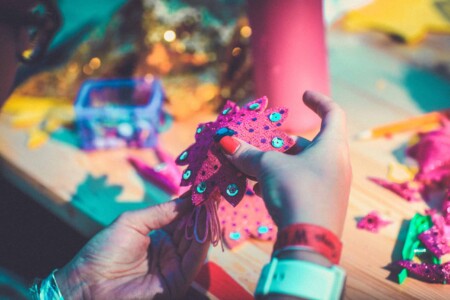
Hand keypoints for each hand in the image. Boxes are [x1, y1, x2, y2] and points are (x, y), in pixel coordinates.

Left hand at [55, 196, 208, 298]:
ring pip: (196, 245)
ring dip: (204, 225)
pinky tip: (205, 226)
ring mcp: (173, 267)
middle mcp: (169, 252)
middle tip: (211, 194)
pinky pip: (193, 262)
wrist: (86, 284)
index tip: (202, 189)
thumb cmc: (103, 251)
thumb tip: (187, 199)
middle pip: (191, 230)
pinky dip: (201, 244)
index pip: (181, 219)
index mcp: (158, 237)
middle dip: (201, 212)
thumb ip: (161, 212)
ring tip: (210, 206)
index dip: (191, 205)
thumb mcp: (132, 222)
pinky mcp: (176, 282)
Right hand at [219, 91, 351, 237]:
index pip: (333, 113)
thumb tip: (226, 142)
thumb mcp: (268, 168)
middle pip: (311, 144)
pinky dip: (283, 181)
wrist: (309, 244)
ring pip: (303, 166)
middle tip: (263, 143)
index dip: (318, 101)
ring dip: (279, 164)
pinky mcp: (322, 205)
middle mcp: (337, 165)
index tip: (303, 95)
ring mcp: (331, 187)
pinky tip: (261, 190)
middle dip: (284, 143)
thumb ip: (248, 154)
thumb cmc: (295, 193)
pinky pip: (302, 184)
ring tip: (255, 168)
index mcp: (332, 148)